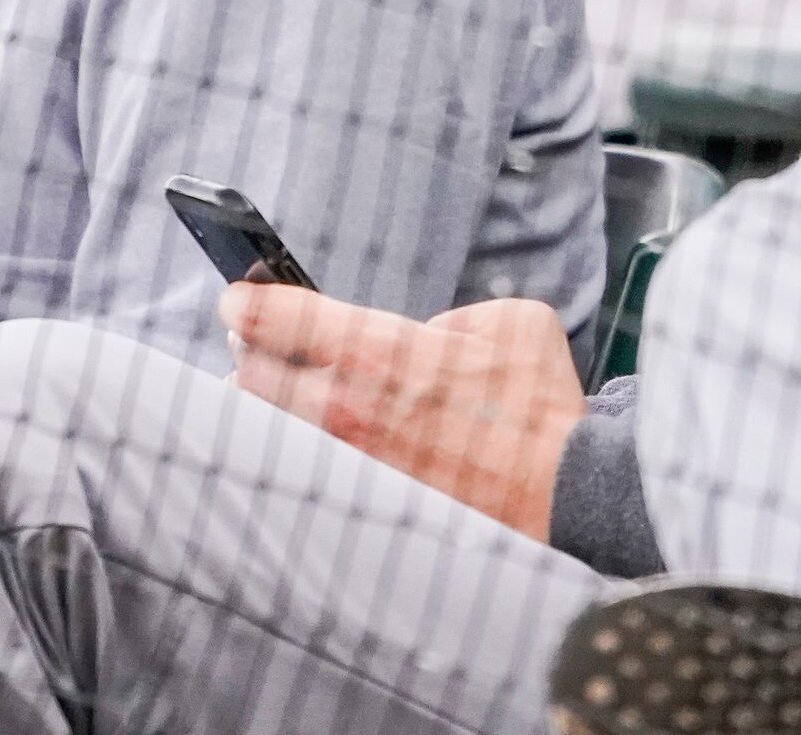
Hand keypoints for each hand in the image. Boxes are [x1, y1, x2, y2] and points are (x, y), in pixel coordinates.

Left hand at [221, 284, 583, 540]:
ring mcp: (349, 462)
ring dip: (261, 405)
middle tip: (249, 341)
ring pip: (267, 429)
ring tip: (268, 391)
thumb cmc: (539, 406)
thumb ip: (451, 319)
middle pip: (248, 375)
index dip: (244, 302)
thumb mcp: (507, 324)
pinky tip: (305, 442)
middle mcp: (348, 407)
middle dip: (246, 352)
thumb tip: (426, 337)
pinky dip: (294, 453)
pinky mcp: (361, 501)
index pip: (274, 316)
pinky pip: (302, 471)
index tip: (235, 299)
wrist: (565, 494)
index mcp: (377, 349)